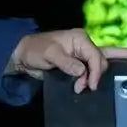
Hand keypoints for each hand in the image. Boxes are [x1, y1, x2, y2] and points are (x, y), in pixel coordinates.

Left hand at [8, 28, 126, 92]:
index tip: (91, 86)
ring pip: (98, 67)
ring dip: (92, 79)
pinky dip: (92, 79)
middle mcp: (84, 46)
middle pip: (101, 62)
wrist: (25, 57)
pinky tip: (91, 87)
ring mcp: (82, 56)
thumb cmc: (36, 50)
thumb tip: (81, 71)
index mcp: (80, 38)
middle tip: (82, 88)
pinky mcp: (79, 65)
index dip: (96, 72)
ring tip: (80, 88)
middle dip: (94, 76)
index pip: (95, 56)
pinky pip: (92, 71)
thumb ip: (66, 62)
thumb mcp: (49, 54)